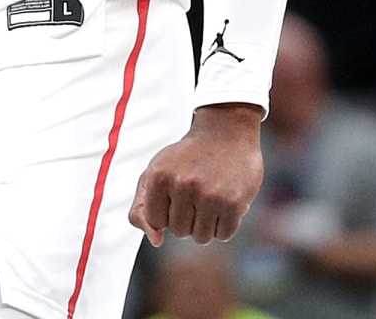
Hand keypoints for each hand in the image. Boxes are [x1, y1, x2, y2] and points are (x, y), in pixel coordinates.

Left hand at [128, 103, 263, 245]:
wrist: (226, 133)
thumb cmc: (186, 158)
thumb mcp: (156, 173)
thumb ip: (142, 208)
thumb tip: (156, 241)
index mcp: (158, 176)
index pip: (156, 220)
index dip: (167, 210)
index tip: (176, 191)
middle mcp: (182, 185)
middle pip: (178, 231)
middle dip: (187, 217)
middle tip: (196, 192)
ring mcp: (209, 195)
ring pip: (201, 237)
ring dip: (206, 223)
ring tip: (210, 197)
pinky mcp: (233, 203)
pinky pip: (223, 235)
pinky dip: (224, 225)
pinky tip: (224, 201)